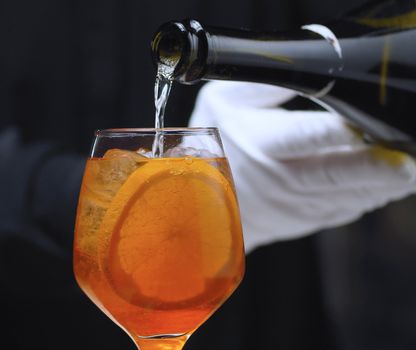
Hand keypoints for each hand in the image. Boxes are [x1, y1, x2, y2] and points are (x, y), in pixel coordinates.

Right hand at [189, 81, 415, 251]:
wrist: (209, 202)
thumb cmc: (221, 146)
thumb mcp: (225, 102)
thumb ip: (264, 82)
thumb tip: (308, 66)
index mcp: (259, 143)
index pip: (299, 136)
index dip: (332, 133)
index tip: (360, 127)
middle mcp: (278, 178)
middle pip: (332, 175)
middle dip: (374, 169)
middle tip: (406, 162)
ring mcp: (295, 205)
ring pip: (346, 197)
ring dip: (381, 184)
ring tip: (404, 169)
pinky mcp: (310, 219)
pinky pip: (348, 209)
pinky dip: (371, 195)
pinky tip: (386, 180)